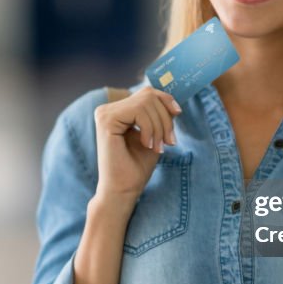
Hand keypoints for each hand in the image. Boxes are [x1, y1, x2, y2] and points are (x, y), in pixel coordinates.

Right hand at [93, 86, 181, 202]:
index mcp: (117, 111)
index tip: (177, 115)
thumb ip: (159, 115)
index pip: (147, 93)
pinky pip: (138, 111)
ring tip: (158, 147)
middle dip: (165, 118)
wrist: (123, 191)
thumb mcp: (154, 135)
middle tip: (168, 142)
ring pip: (146, 102)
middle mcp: (107, 110)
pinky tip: (147, 145)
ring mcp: (104, 114)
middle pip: (148, 95)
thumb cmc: (137, 167)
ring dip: (159, 126)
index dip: (166, 100)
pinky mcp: (106, 121)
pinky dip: (150, 128)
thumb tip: (172, 98)